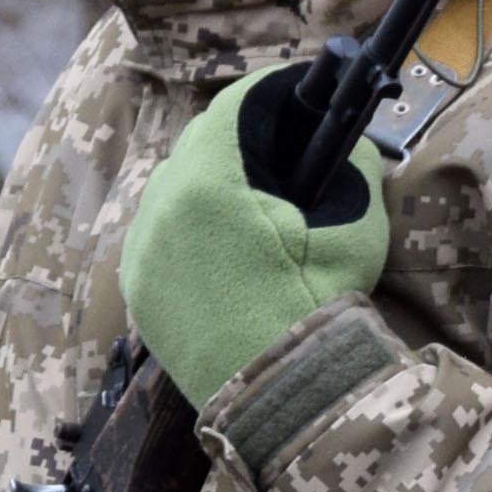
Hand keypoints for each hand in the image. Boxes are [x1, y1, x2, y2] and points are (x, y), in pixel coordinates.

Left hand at [120, 65, 389, 407]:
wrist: (283, 397)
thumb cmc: (321, 307)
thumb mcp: (354, 225)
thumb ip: (351, 166)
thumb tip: (347, 143)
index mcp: (209, 183)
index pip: (237, 105)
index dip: (274, 94)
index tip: (301, 97)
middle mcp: (161, 207)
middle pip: (199, 144)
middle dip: (242, 142)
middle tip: (286, 158)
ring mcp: (142, 250)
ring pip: (174, 190)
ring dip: (211, 186)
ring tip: (254, 210)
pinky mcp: (137, 289)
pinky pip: (159, 236)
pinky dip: (190, 230)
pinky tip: (226, 251)